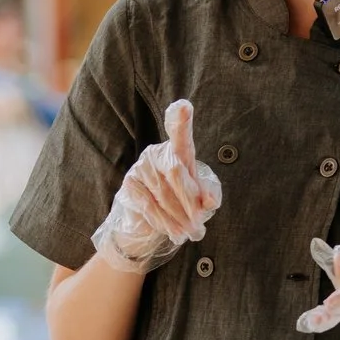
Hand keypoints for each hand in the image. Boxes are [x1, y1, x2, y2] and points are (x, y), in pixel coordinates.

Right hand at [92, 99, 221, 273]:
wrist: (149, 222)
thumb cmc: (182, 202)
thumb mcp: (201, 199)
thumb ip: (209, 195)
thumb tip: (208, 201)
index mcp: (178, 150)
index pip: (180, 135)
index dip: (181, 121)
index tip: (183, 106)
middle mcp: (156, 153)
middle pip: (176, 172)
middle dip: (190, 201)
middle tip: (199, 224)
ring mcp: (140, 168)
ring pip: (164, 193)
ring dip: (180, 217)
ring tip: (191, 233)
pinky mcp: (130, 185)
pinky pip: (150, 205)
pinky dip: (165, 222)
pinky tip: (174, 232)